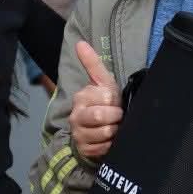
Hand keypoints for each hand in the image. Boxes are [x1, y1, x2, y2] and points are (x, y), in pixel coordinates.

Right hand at [69, 40, 122, 160]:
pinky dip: (111, 144)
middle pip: (102, 116)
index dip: (115, 101)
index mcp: (81, 97)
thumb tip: (80, 43)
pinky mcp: (85, 150)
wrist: (95, 133)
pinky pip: (104, 148)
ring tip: (114, 127)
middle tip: (116, 117)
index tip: (114, 103)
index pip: (106, 98)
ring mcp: (79, 134)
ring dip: (115, 131)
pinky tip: (110, 140)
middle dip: (116, 117)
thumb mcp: (102, 83)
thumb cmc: (103, 104)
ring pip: (105, 133)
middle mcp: (76, 116)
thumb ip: (93, 63)